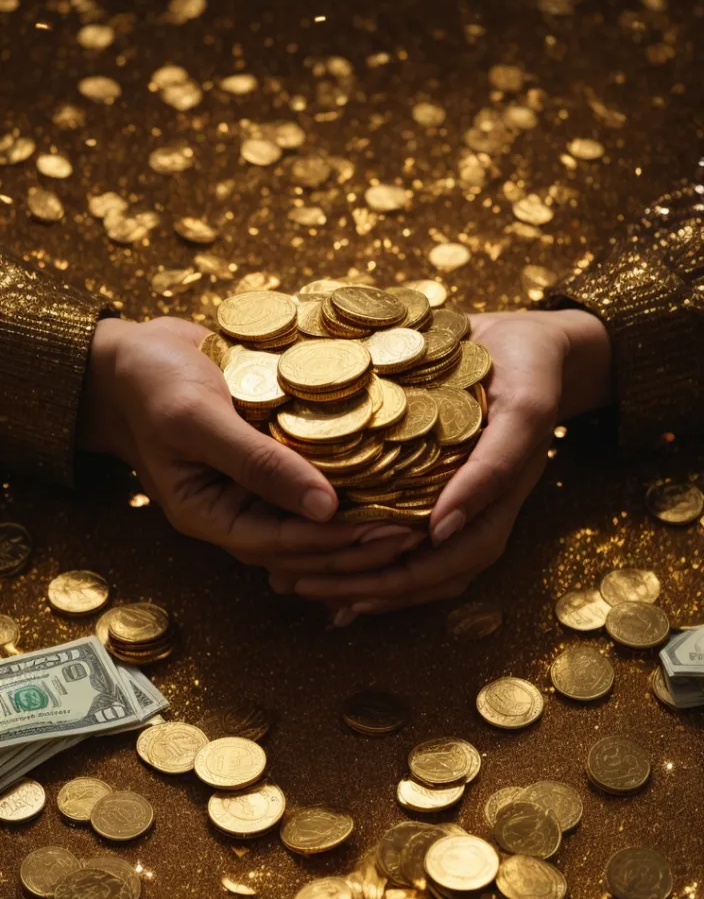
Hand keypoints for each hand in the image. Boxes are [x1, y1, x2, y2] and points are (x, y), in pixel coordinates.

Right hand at [78, 317, 417, 571]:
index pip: (284, 545)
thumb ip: (257, 462)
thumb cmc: (152, 383)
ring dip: (362, 520)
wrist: (131, 352)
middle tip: (419, 530)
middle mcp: (236, 511)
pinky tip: (392, 479)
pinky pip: (312, 485)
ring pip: (315, 521)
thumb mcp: (197, 419)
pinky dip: (349, 486)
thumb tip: (326, 507)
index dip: (339, 543)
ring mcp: (253, 489)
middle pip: (307, 545)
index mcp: (210, 515)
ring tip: (416, 511)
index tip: (391, 531)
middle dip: (361, 543)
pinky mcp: (270, 461)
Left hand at [279, 308, 612, 614]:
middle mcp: (466, 517)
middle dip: (362, 588)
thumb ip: (494, 466)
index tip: (351, 584)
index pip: (451, 564)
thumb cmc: (531, 373)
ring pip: (400, 564)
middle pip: (417, 576)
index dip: (403, 579)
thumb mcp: (524, 411)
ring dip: (350, 579)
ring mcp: (443, 506)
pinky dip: (351, 552)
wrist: (525, 345)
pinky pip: (387, 533)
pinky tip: (307, 557)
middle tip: (303, 587)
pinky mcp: (418, 487)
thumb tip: (442, 528)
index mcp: (494, 507)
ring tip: (296, 582)